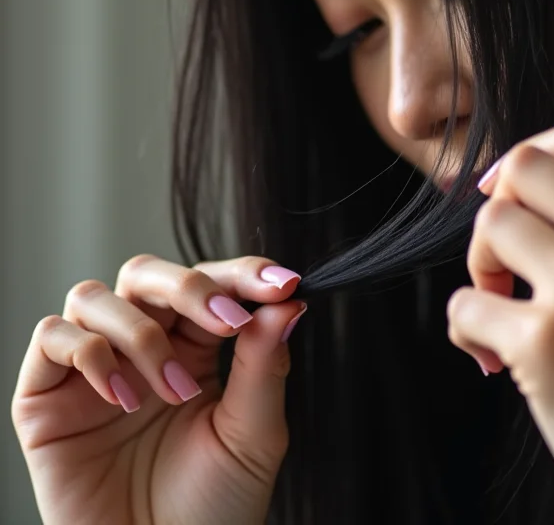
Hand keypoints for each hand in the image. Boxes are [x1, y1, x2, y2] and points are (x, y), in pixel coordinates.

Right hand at [12, 254, 304, 524]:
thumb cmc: (212, 508)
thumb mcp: (253, 433)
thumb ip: (265, 363)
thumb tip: (286, 303)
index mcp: (194, 349)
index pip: (210, 284)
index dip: (243, 273)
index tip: (282, 283)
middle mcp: (141, 348)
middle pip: (148, 275)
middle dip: (191, 286)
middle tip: (229, 322)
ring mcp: (92, 371)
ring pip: (97, 296)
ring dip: (143, 334)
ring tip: (173, 391)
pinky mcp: (46, 398)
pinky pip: (52, 338)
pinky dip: (90, 354)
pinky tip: (122, 398)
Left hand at [447, 114, 553, 524]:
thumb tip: (516, 169)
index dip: (532, 155)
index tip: (511, 190)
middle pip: (525, 166)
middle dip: (501, 205)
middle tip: (507, 261)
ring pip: (490, 222)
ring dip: (480, 265)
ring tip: (502, 309)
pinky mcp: (550, 343)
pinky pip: (462, 303)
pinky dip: (466, 328)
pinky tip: (496, 359)